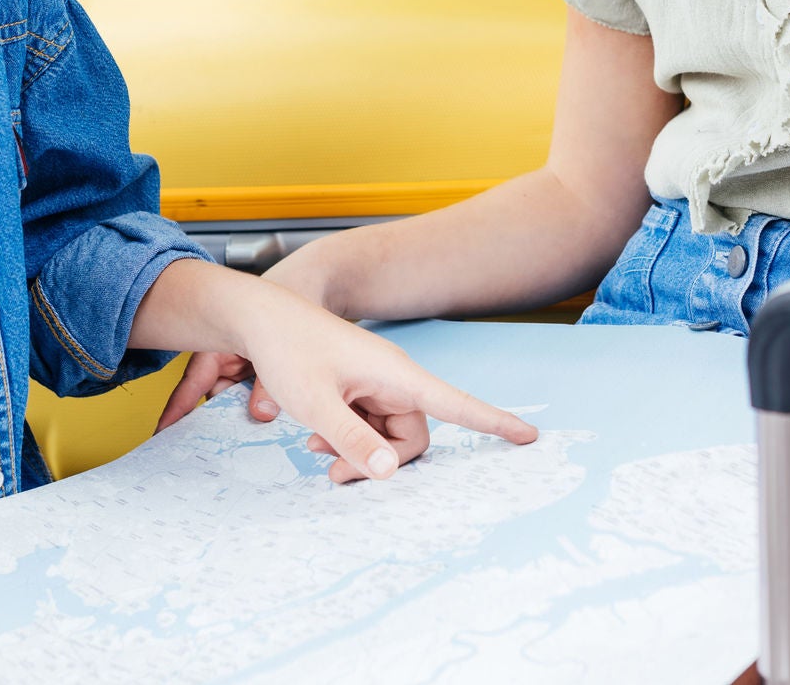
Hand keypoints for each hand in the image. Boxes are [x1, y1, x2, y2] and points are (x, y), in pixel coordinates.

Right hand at [154, 248, 332, 432]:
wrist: (323, 278)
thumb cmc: (295, 290)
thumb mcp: (281, 338)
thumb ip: (269, 381)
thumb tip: (260, 413)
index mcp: (220, 341)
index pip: (191, 382)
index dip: (177, 409)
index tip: (163, 432)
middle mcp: (231, 354)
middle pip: (218, 399)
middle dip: (219, 423)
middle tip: (217, 450)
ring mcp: (251, 364)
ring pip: (240, 402)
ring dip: (247, 419)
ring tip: (253, 443)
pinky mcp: (270, 372)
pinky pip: (261, 398)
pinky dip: (267, 410)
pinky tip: (282, 425)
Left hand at [242, 298, 535, 482]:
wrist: (260, 316)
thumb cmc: (288, 349)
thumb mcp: (315, 401)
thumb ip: (352, 438)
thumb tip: (392, 470)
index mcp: (396, 375)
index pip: (456, 403)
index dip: (494, 422)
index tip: (529, 436)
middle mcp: (392, 379)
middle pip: (411, 436)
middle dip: (381, 461)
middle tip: (334, 474)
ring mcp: (374, 384)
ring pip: (386, 434)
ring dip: (358, 451)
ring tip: (315, 447)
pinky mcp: (357, 388)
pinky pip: (367, 425)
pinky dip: (346, 437)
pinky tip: (314, 435)